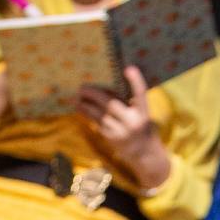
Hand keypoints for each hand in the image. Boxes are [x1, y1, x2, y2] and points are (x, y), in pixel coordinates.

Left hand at [77, 65, 170, 191]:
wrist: (143, 151)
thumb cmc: (138, 124)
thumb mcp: (139, 112)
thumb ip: (127, 100)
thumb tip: (103, 87)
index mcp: (143, 111)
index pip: (141, 93)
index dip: (136, 81)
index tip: (129, 68)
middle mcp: (133, 121)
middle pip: (111, 104)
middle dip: (94, 94)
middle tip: (82, 87)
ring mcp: (122, 131)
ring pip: (100, 114)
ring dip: (86, 104)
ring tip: (76, 96)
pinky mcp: (111, 138)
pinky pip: (96, 122)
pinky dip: (87, 113)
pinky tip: (80, 106)